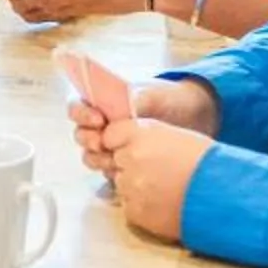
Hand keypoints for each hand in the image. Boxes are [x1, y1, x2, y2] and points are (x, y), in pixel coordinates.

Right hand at [67, 76, 200, 174]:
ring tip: (115, 158)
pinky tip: (127, 170)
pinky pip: (110, 172)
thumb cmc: (166, 98)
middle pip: (81, 136)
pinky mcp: (123, 164)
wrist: (190, 116)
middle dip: (89, 140)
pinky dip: (115, 173)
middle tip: (102, 143)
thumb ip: (132, 100)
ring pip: (92, 157)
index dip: (82, 115)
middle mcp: (101, 126)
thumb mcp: (150, 94)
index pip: (77, 109)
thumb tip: (122, 109)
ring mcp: (111, 146)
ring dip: (99, 159)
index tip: (99, 120)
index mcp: (101, 103)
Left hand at [111, 119, 214, 240]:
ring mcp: (131, 186)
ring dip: (135, 187)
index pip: (110, 135)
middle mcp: (131, 158)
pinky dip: (142, 206)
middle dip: (129, 166)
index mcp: (141, 134)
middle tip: (156, 172)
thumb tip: (126, 144)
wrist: (224, 195)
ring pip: (121, 185)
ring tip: (164, 189)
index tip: (130, 149)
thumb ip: (145, 137)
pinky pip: (129, 206)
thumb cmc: (206, 163)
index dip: (120, 143)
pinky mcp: (135, 211)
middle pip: (115, 161)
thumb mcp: (174, 136)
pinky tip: (164, 203)